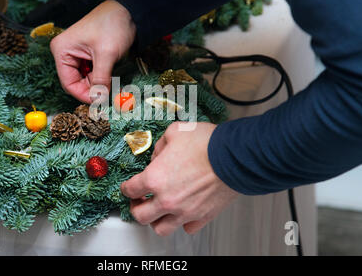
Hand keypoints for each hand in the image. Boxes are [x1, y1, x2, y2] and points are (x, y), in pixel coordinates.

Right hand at [50, 0, 135, 102]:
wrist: (128, 10)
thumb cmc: (113, 25)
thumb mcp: (106, 55)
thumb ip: (101, 79)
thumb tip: (99, 100)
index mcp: (62, 50)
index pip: (68, 83)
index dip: (83, 95)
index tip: (100, 102)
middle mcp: (65, 53)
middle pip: (76, 82)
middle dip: (93, 89)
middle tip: (109, 94)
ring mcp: (76, 54)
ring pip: (85, 79)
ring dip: (99, 84)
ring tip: (113, 82)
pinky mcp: (87, 55)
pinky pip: (91, 73)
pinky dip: (101, 78)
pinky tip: (111, 75)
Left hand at [121, 122, 238, 235]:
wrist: (236, 156)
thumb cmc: (207, 143)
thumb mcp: (175, 132)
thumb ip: (160, 145)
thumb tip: (157, 155)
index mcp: (155, 178)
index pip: (130, 190)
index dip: (126, 187)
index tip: (128, 187)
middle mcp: (167, 200)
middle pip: (140, 215)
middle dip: (135, 207)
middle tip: (138, 201)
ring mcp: (184, 211)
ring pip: (161, 228)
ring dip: (155, 220)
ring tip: (157, 211)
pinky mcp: (202, 216)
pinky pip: (187, 228)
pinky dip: (182, 223)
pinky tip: (182, 213)